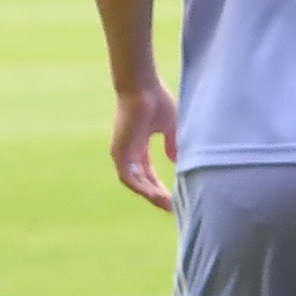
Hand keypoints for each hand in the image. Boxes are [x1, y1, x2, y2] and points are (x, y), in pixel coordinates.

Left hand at [110, 79, 178, 213]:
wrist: (143, 88)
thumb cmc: (156, 101)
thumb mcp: (170, 127)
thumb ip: (172, 144)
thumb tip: (176, 160)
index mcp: (139, 145)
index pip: (148, 172)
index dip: (160, 185)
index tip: (174, 197)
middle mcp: (128, 152)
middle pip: (142, 181)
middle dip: (156, 195)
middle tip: (171, 207)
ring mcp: (122, 153)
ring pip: (135, 182)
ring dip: (150, 194)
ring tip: (167, 204)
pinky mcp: (119, 153)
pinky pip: (128, 178)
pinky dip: (142, 188)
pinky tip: (156, 195)